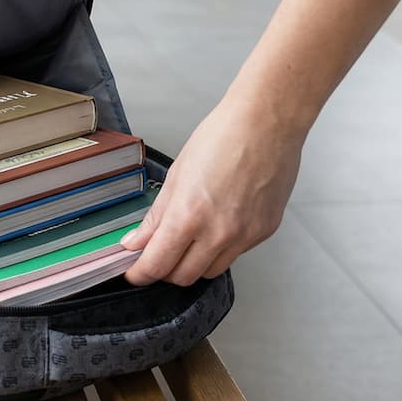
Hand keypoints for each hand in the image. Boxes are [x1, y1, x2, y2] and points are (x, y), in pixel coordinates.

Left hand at [120, 93, 301, 285]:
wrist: (267, 124)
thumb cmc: (222, 138)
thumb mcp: (177, 175)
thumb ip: (156, 216)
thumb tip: (136, 241)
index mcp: (189, 216)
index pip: (157, 264)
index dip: (140, 274)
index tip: (134, 272)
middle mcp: (219, 233)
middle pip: (183, 276)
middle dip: (165, 270)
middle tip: (158, 253)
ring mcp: (245, 236)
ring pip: (210, 271)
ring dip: (193, 264)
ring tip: (188, 240)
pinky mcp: (264, 233)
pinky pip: (235, 255)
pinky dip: (220, 249)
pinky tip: (217, 225)